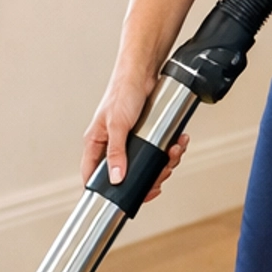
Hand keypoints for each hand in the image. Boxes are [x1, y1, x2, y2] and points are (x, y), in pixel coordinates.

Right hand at [81, 64, 189, 196]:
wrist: (143, 71)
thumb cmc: (122, 91)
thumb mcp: (117, 124)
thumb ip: (116, 153)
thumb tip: (116, 179)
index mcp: (96, 144)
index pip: (93, 176)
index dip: (107, 192)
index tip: (126, 199)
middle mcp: (111, 146)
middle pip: (126, 176)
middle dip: (149, 177)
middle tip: (161, 175)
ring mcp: (130, 142)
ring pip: (147, 166)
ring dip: (165, 164)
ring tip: (174, 153)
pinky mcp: (147, 137)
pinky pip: (160, 153)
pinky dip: (172, 151)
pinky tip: (178, 143)